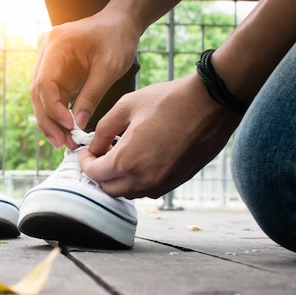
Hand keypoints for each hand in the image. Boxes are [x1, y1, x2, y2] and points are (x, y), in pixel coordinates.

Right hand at [31, 10, 139, 148]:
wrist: (119, 23)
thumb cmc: (116, 38)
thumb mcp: (109, 67)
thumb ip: (92, 95)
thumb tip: (78, 124)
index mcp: (56, 46)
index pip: (45, 83)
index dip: (54, 108)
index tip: (69, 126)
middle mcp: (45, 53)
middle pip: (38, 93)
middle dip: (49, 121)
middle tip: (62, 143)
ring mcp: (48, 62)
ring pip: (42, 98)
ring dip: (52, 122)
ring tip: (65, 142)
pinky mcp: (55, 71)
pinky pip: (51, 96)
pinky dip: (58, 114)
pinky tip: (66, 131)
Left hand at [79, 74, 242, 198]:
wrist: (211, 103)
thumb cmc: (169, 100)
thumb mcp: (126, 106)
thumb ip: (102, 130)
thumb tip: (93, 147)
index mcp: (127, 160)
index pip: (95, 174)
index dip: (85, 163)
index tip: (84, 153)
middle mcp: (143, 179)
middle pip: (109, 189)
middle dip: (99, 175)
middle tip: (98, 157)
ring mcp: (162, 183)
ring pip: (129, 193)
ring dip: (119, 180)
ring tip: (119, 158)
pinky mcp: (176, 182)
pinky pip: (149, 190)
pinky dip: (138, 181)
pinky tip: (140, 162)